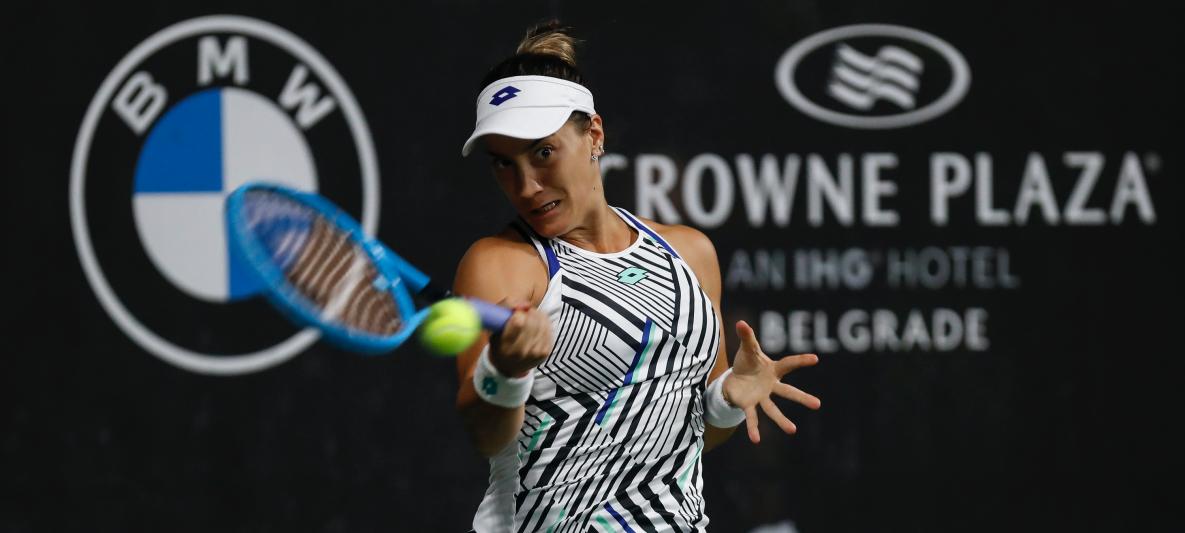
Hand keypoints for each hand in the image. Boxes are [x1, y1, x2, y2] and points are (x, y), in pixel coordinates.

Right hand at [489, 299, 551, 377]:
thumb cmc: (500, 341)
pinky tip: (537, 324)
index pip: (518, 322)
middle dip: (529, 313)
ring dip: (537, 316)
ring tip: (530, 319)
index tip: (516, 313)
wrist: (508, 366)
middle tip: (524, 314)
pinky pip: (549, 329)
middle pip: (532, 322)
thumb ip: (506, 307)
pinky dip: (544, 322)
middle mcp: (521, 352)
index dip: (519, 313)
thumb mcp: (494, 325)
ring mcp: (535, 353)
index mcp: (505, 346)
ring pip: (542, 324)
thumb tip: (526, 305)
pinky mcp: (546, 352)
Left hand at [723, 320, 820, 443]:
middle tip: (818, 404)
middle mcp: (771, 386)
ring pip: (773, 409)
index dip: (800, 361)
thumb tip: (740, 321)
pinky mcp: (749, 405)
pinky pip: (753, 418)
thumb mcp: (746, 349)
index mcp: (773, 370)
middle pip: (788, 392)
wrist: (734, 379)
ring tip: (793, 430)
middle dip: (802, 397)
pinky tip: (756, 440)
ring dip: (782, 420)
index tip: (815, 359)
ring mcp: (761, 397)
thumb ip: (746, 336)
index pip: (788, 364)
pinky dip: (753, 428)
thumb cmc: (746, 363)